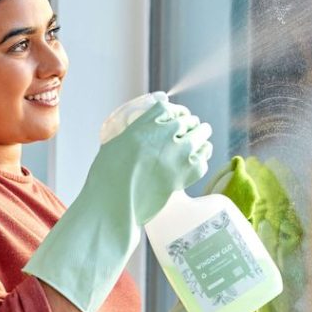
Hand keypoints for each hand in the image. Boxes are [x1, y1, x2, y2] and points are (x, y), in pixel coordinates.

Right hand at [23, 93, 212, 311]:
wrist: (114, 205)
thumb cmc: (107, 177)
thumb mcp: (114, 145)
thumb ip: (132, 135)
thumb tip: (140, 135)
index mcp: (144, 125)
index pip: (167, 106)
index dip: (172, 110)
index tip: (174, 115)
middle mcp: (165, 134)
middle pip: (187, 118)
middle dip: (188, 123)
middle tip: (189, 129)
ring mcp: (179, 153)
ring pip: (201, 133)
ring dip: (200, 134)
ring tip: (200, 138)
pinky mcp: (187, 173)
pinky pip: (204, 157)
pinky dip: (203, 155)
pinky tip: (199, 157)